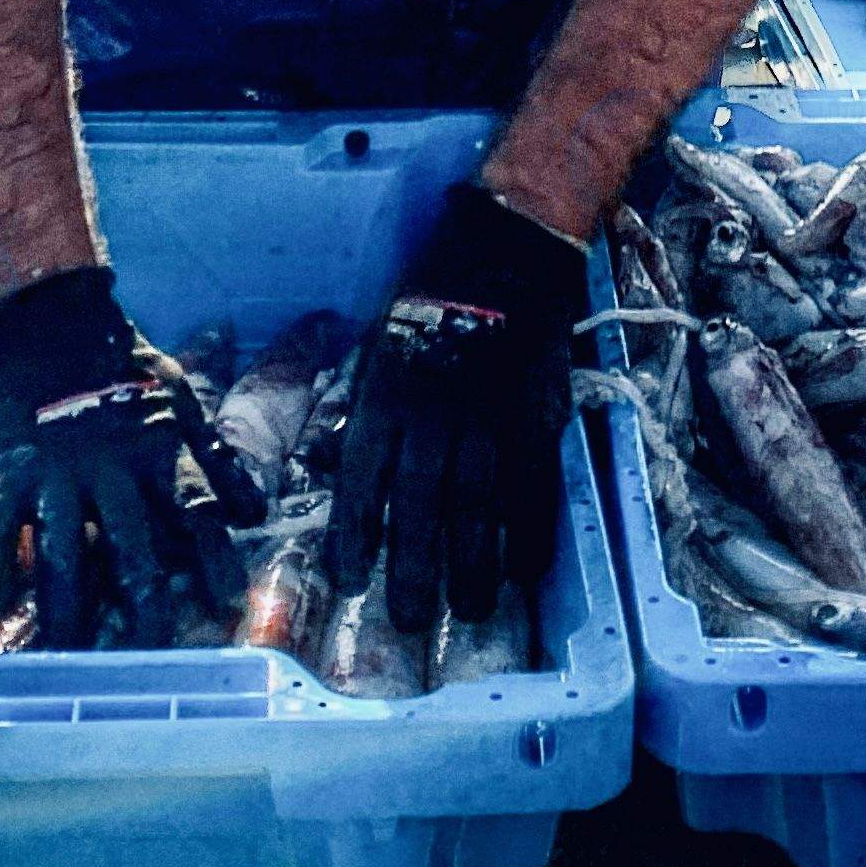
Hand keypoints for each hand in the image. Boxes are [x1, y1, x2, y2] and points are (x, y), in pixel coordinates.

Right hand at [0, 263, 261, 649]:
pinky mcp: (7, 471)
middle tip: (149, 648)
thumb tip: (257, 516)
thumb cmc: (128, 366)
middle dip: (142, 600)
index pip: (194, 512)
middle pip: (130, 545)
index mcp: (157, 454)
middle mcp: (110, 471)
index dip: (212, 557)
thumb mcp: (184, 404)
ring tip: (67, 649)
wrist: (53, 318)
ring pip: (63, 548)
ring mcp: (55, 474)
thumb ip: (217, 461)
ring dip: (67, 602)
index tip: (226, 602)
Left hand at [326, 184, 589, 633]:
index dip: (353, 533)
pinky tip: (526, 567)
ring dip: (475, 564)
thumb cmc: (431, 295)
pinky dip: (532, 530)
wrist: (507, 246)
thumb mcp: (378, 343)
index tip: (348, 581)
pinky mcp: (538, 412)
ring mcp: (489, 414)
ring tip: (473, 609)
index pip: (362, 478)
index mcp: (385, 392)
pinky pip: (534, 483)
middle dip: (413, 568)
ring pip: (478, 504)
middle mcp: (432, 410)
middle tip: (410, 620)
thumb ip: (364, 406)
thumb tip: (328, 462)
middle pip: (420, 504)